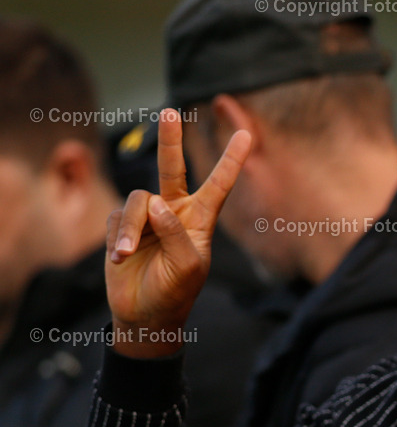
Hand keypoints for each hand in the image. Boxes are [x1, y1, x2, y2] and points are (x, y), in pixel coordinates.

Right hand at [105, 108, 250, 356]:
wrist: (144, 314)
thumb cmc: (175, 293)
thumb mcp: (188, 266)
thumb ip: (176, 232)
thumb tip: (156, 201)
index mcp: (200, 221)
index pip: (219, 186)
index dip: (231, 161)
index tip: (248, 135)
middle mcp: (175, 212)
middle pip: (173, 169)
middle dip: (171, 140)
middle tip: (169, 111)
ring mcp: (147, 218)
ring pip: (138, 201)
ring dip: (132, 228)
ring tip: (129, 254)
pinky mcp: (122, 225)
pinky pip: (118, 217)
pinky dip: (119, 237)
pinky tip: (121, 258)